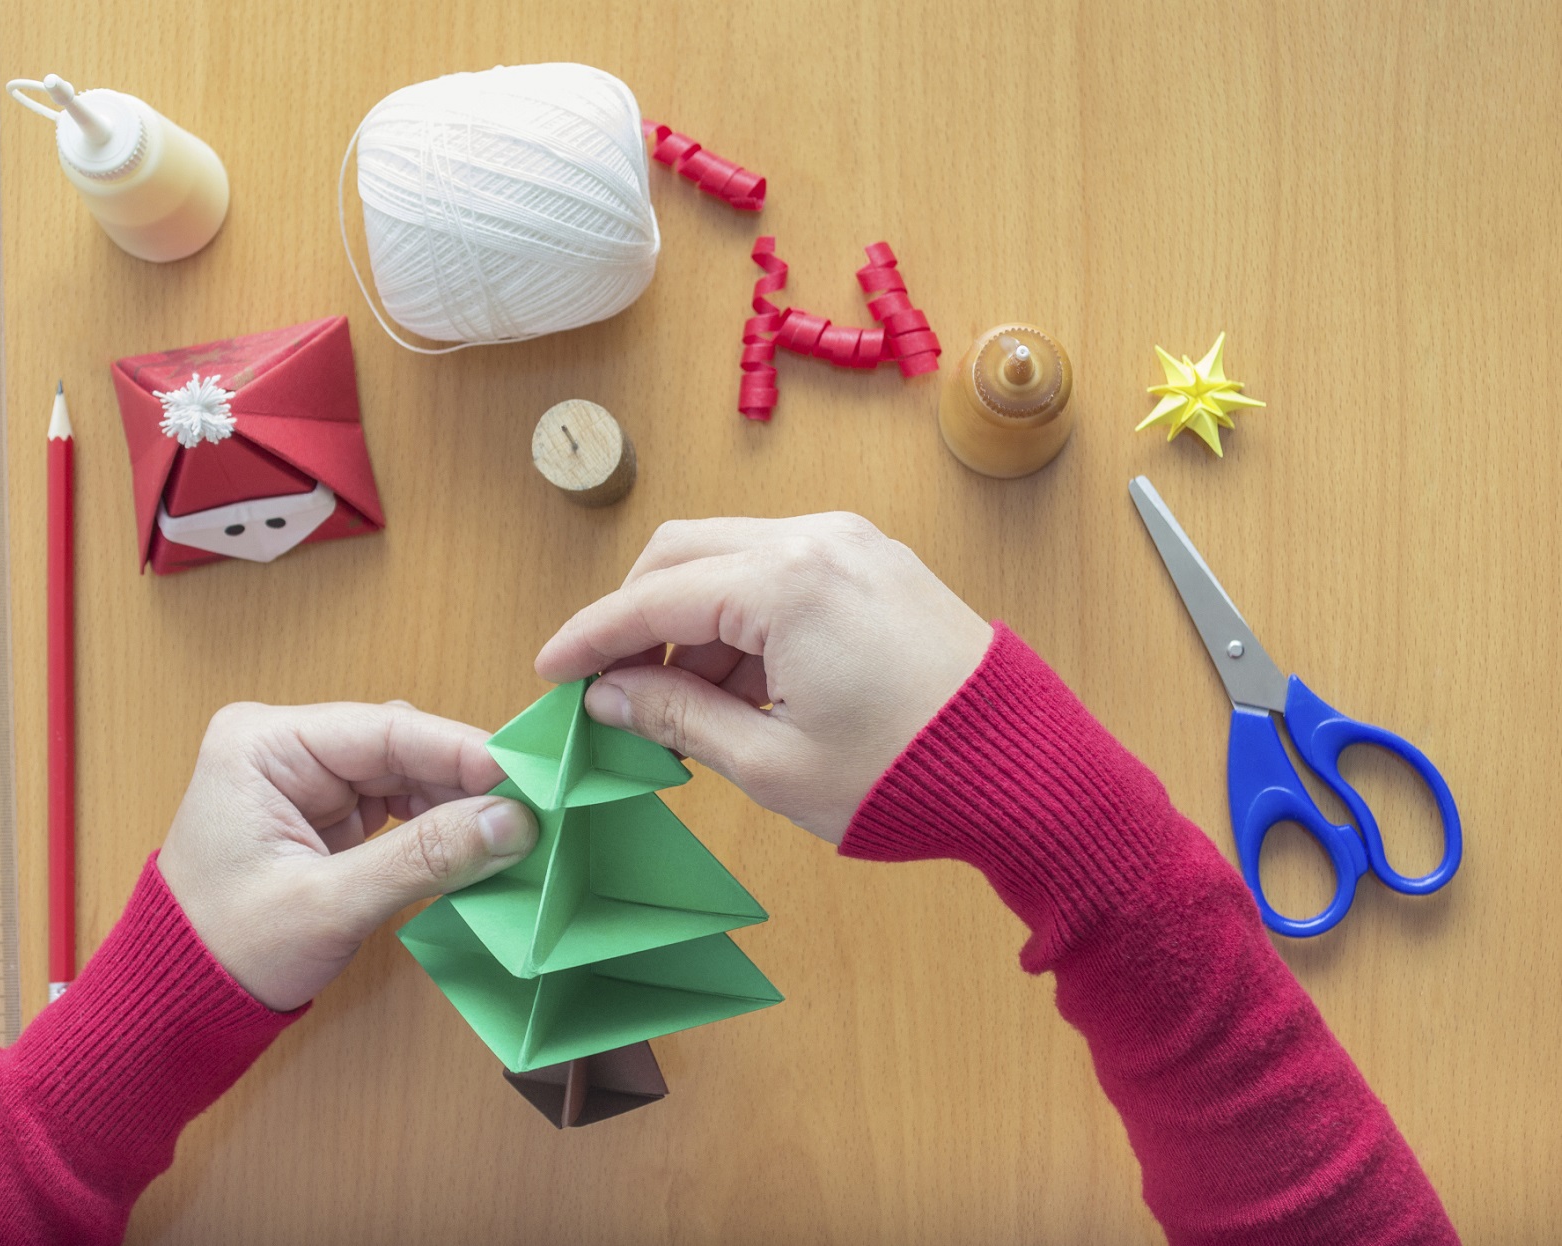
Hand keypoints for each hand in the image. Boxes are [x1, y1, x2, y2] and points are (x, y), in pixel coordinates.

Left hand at [156, 701, 536, 1010]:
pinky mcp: (320, 814)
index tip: (530, 776)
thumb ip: (424, 857)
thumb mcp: (330, 904)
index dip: (463, 752)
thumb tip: (514, 822)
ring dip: (456, 805)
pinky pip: (395, 805)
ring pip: (405, 775)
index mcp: (262, 743)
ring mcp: (302, 779)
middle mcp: (282, 746)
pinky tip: (475, 848)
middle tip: (535, 811)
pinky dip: (435, 828)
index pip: (384, 729)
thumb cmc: (226, 952)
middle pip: (400, 746)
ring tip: (513, 835)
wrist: (173, 1008)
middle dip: (466, 781)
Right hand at [535, 514, 991, 841]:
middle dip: (637, 618)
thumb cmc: (909, 777)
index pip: (652, 597)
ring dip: (693, 620)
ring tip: (691, 709)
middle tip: (614, 688)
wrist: (1031, 774)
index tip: (551, 671)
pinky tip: (744, 685)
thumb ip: (678, 717)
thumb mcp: (772, 763)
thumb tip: (611, 697)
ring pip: (731, 557)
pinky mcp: (877, 562)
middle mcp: (817, 539)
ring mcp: (853, 543)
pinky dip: (744, 615)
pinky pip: (782, 569)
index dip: (590, 638)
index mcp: (786, 582)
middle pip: (683, 553)